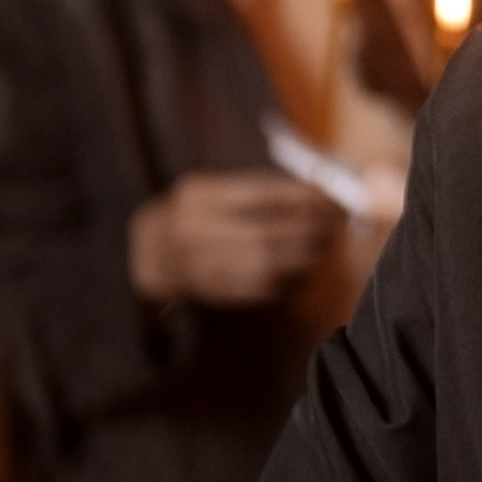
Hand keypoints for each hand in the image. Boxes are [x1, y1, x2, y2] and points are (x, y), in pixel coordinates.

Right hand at [128, 171, 341, 305]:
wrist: (145, 255)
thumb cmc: (195, 216)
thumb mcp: (216, 192)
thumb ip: (261, 191)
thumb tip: (318, 190)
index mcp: (199, 195)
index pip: (262, 194)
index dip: (304, 197)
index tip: (332, 197)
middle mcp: (193, 229)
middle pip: (266, 231)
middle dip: (309, 229)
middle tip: (337, 225)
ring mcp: (196, 264)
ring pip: (264, 262)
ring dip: (302, 256)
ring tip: (324, 247)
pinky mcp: (205, 290)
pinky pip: (254, 287)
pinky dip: (284, 279)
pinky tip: (301, 270)